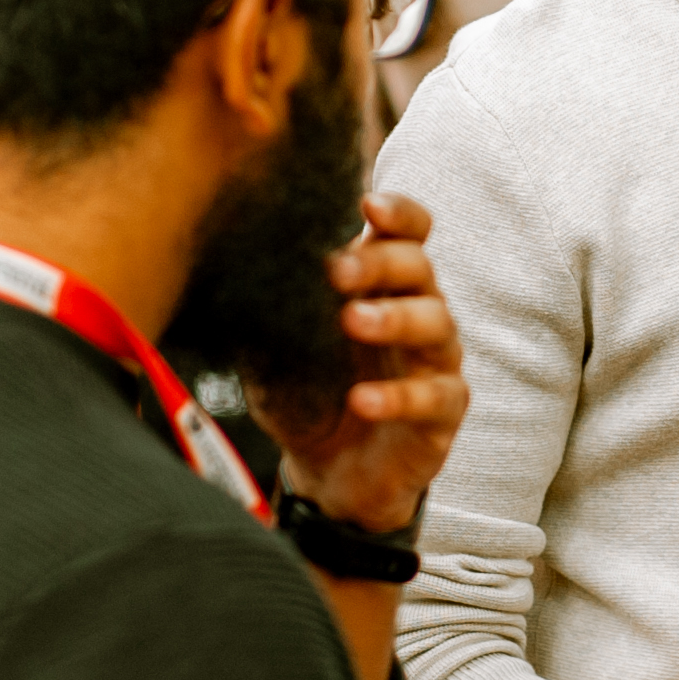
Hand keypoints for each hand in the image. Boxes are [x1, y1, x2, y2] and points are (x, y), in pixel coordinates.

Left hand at [264, 190, 463, 538]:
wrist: (326, 476)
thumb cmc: (309, 396)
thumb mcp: (279, 348)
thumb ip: (273, 308)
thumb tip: (235, 265)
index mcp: (384, 287)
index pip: (408, 234)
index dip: (398, 214)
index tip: (366, 204)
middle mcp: (418, 314)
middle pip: (420, 269)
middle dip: (381, 263)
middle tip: (339, 271)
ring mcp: (435, 363)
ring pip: (437, 324)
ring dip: (396, 318)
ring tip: (353, 322)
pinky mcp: (443, 414)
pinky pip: (435, 397)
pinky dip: (400, 397)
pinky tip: (363, 400)